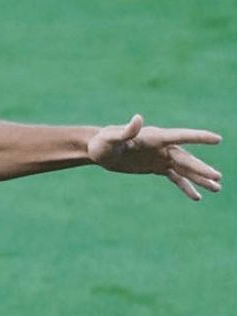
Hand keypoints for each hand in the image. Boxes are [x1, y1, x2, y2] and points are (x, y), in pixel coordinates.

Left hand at [87, 115, 222, 200]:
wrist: (97, 151)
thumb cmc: (102, 142)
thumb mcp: (111, 138)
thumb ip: (126, 130)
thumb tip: (138, 118)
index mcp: (154, 137)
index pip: (180, 136)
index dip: (198, 137)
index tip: (217, 139)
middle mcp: (161, 147)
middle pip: (186, 158)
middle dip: (201, 168)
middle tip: (217, 177)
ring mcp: (160, 157)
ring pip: (184, 169)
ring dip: (200, 178)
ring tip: (217, 188)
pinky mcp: (155, 167)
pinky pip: (175, 177)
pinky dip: (185, 186)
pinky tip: (196, 197)